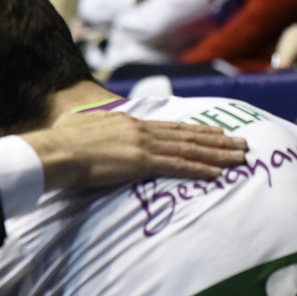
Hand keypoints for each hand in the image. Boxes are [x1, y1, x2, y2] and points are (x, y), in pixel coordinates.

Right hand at [21, 110, 247, 190]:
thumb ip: (95, 129)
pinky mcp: (140, 162)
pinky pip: (177, 166)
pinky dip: (199, 169)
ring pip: (189, 149)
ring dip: (217, 154)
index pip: (170, 126)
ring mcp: (142, 145)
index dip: (196, 130)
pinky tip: (217, 173)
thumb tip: (92, 130)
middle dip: (217, 140)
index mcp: (128, 122)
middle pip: (187, 135)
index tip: (216, 132)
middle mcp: (140, 129)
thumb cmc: (60, 143)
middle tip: (241, 143)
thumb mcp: (82, 128)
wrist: (55, 151)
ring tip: (239, 157)